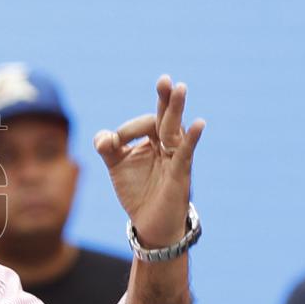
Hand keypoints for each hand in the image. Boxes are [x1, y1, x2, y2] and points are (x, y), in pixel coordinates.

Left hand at [94, 75, 204, 247]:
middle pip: (166, 117)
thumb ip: (107, 147)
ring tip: (179, 88)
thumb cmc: (137, 191)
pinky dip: (192, 138)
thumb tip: (104, 138)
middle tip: (164, 79)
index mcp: (153, 139)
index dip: (125, 130)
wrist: (150, 224)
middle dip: (164, 98)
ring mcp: (175, 158)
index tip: (112, 143)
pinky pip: (186, 153)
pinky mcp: (180, 174)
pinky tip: (199, 124)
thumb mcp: (116, 166)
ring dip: (176, 109)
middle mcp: (167, 145)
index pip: (143, 123)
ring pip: (175, 130)